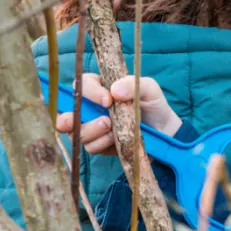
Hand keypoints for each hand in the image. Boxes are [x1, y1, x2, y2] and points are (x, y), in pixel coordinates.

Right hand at [55, 74, 181, 155]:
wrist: (165, 131)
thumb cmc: (153, 105)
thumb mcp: (149, 89)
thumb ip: (133, 84)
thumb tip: (114, 90)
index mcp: (99, 87)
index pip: (81, 85)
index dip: (89, 92)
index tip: (108, 100)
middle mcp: (90, 107)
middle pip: (66, 113)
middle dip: (68, 119)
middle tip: (79, 121)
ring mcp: (92, 127)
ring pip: (77, 132)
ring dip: (92, 131)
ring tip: (111, 127)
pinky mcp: (99, 145)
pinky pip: (90, 147)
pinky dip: (102, 143)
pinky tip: (115, 139)